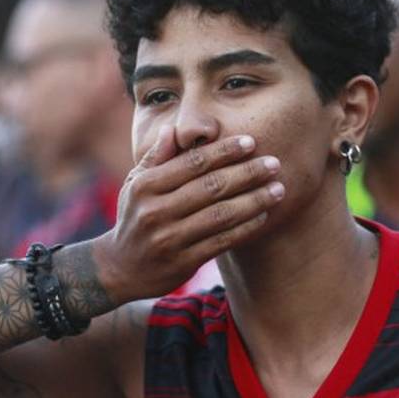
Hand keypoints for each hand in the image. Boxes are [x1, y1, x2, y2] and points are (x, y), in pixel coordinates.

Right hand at [95, 125, 283, 301]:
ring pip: (221, 215)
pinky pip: (222, 241)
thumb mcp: (136, 184)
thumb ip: (156, 157)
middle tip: (274, 163)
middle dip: (247, 173)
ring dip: (254, 201)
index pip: (192, 163)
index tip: (250, 142)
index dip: (224, 152)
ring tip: (278, 189)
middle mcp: (156, 211)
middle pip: (211, 187)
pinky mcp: (183, 262)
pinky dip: (246, 227)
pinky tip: (264, 215)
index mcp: (146, 186)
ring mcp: (170, 239)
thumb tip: (173, 128)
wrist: (119, 268)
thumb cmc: (135, 216)